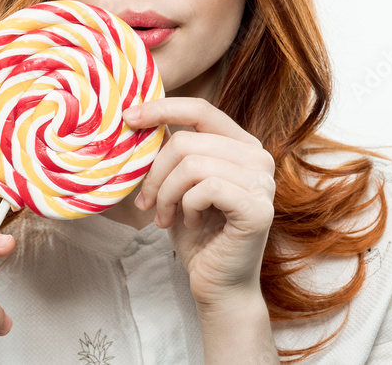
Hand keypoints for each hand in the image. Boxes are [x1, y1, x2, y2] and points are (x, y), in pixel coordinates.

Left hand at [125, 97, 275, 308]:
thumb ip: (173, 150)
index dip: (161, 109)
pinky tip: (190, 222)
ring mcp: (263, 182)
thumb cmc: (197, 234)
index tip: (128, 118)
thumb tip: (141, 115)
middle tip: (147, 203)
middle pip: (188, 140)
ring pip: (192, 164)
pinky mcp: (258, 207)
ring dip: (167, 194)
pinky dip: (187, 206)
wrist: (217, 284)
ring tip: (166, 216)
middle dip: (156, 174)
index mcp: (241, 144)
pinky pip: (206, 188)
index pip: (200, 109)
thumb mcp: (178, 183)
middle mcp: (258, 157)